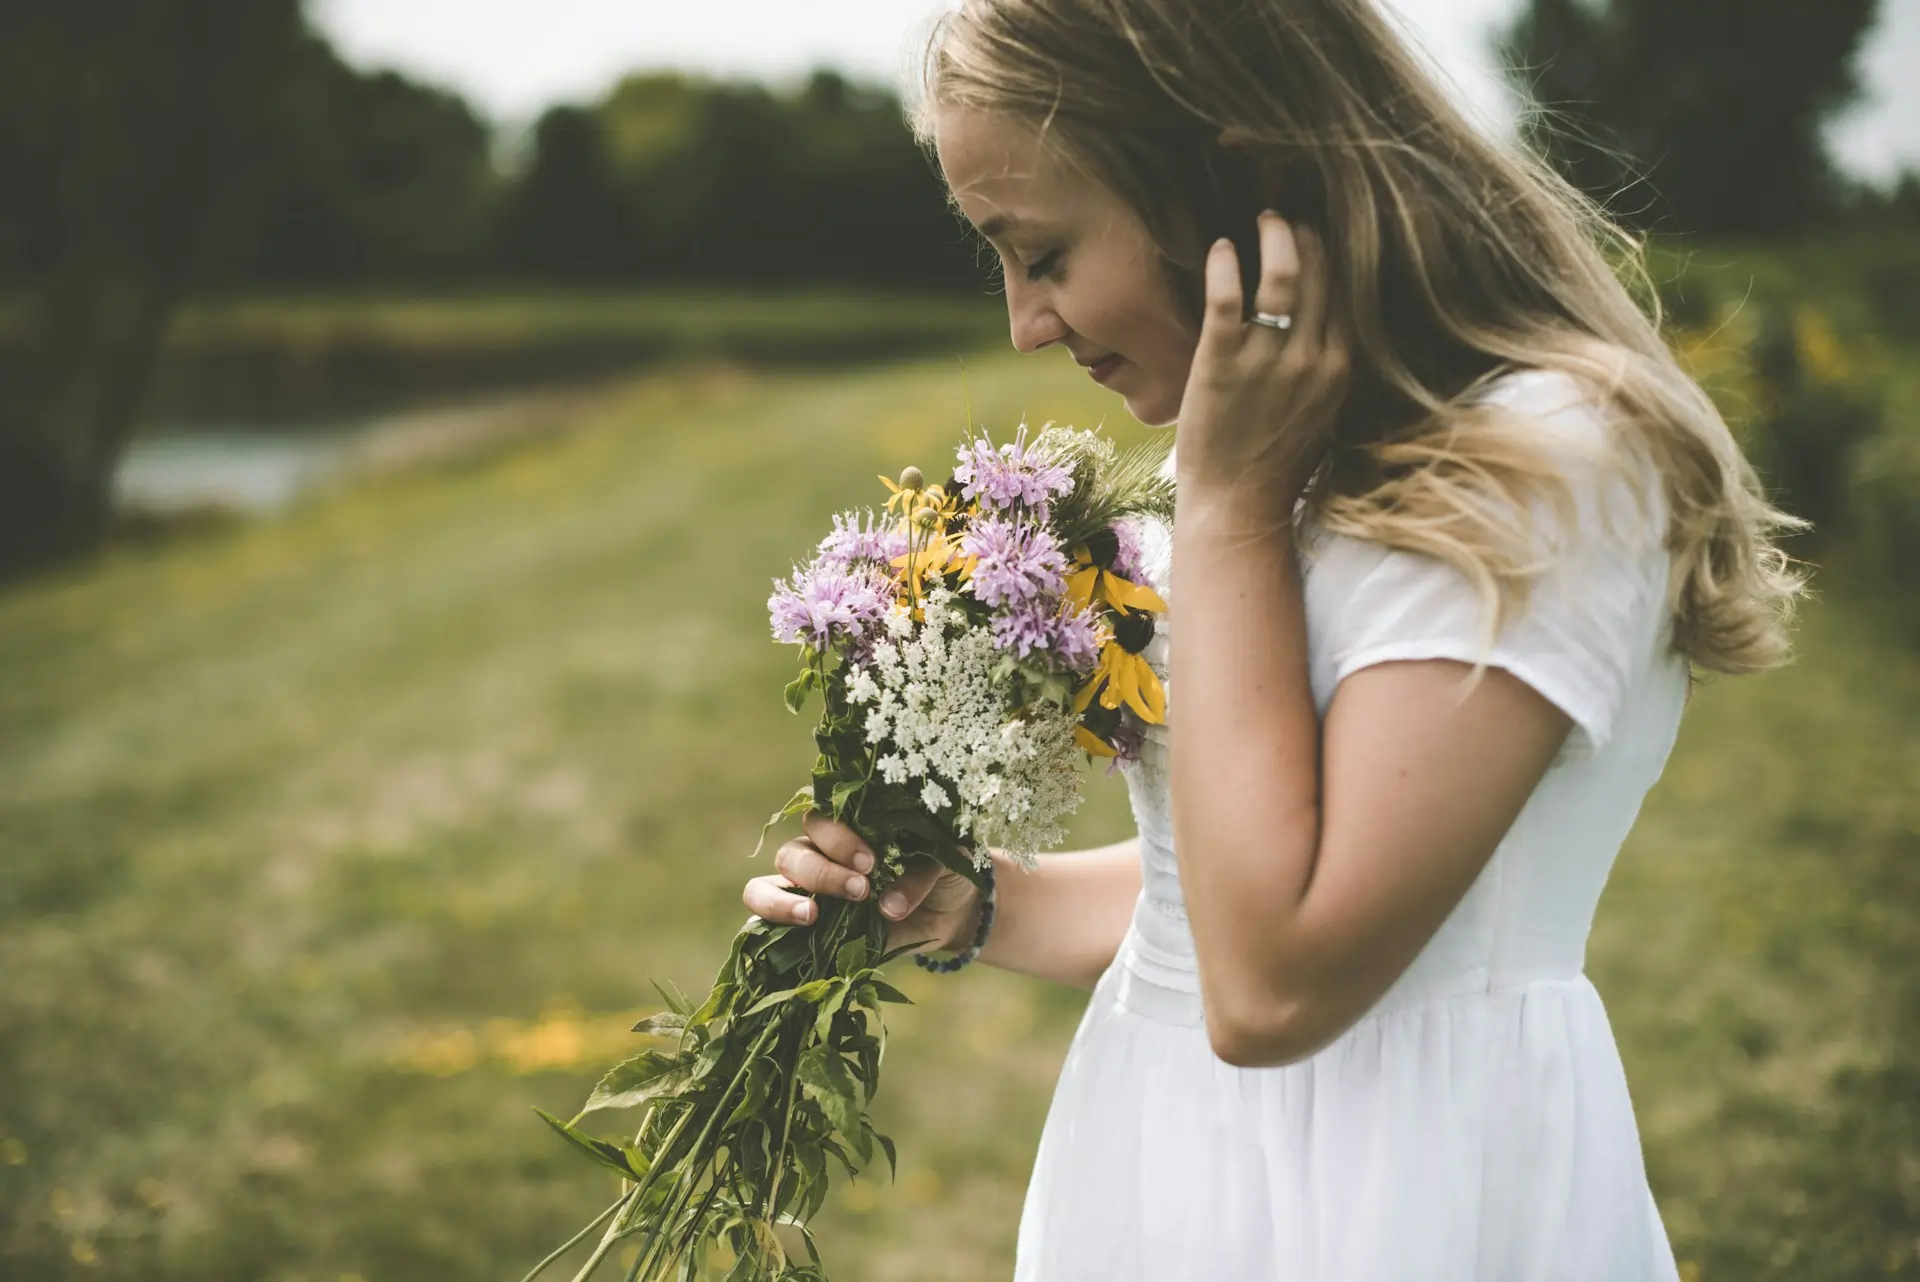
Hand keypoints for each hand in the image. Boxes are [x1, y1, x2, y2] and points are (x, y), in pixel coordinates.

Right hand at [742, 810, 983, 955]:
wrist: (953, 911)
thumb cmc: (944, 872)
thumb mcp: (945, 863)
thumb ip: (918, 876)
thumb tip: (888, 907)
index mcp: (849, 826)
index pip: (821, 819)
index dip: (838, 839)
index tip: (870, 862)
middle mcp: (819, 855)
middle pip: (793, 854)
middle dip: (821, 873)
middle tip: (860, 890)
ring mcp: (806, 892)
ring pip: (764, 885)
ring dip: (783, 900)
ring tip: (812, 915)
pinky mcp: (805, 927)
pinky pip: (766, 923)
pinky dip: (772, 924)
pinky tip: (798, 932)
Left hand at [1174, 211, 1351, 509]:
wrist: (1238, 506)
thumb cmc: (1275, 461)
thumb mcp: (1323, 411)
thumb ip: (1329, 367)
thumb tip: (1330, 325)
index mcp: (1341, 367)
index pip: (1349, 291)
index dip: (1336, 253)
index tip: (1323, 230)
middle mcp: (1312, 359)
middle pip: (1322, 274)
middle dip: (1308, 235)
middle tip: (1289, 216)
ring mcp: (1267, 362)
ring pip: (1282, 276)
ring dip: (1275, 236)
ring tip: (1264, 218)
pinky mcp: (1221, 365)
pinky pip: (1228, 299)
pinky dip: (1225, 265)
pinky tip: (1220, 248)